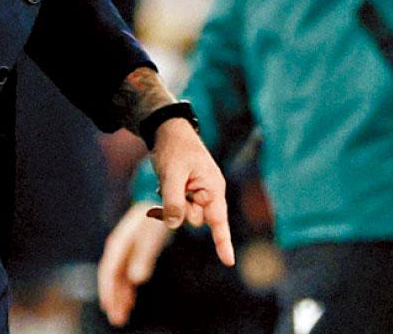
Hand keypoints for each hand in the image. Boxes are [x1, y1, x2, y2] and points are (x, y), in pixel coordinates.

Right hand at [97, 203, 172, 325]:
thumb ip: (144, 256)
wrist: (164, 202)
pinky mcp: (134, 253)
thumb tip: (136, 279)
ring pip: (118, 278)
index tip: (108, 306)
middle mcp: (119, 248)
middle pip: (111, 277)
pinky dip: (126, 290)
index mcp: (120, 242)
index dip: (107, 289)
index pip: (108, 269)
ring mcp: (126, 251)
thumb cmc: (156, 217)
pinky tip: (129, 302)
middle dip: (111, 298)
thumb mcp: (151, 235)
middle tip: (115, 319)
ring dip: (118, 297)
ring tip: (120, 317)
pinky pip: (126, 275)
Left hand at [147, 118, 233, 262]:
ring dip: (172, 203)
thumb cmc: (174, 148)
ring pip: (183, 215)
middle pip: (194, 220)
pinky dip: (168, 200)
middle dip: (180, 209)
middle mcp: (209, 193)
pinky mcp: (187, 193)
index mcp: (212, 188)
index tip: (229, 262)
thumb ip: (173, 200)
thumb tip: (174, 225)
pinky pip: (177, 207)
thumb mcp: (171, 173)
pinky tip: (164, 185)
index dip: (223, 242)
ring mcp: (198, 194)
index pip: (219, 220)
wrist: (168, 130)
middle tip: (172, 185)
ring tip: (168, 180)